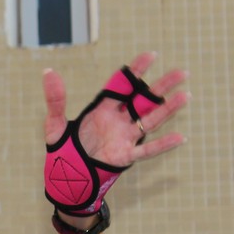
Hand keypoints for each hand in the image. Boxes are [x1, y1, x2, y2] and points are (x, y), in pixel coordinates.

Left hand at [44, 52, 187, 168]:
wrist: (66, 179)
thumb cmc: (63, 151)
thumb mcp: (54, 125)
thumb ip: (55, 100)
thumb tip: (48, 72)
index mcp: (102, 110)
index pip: (122, 85)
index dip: (136, 71)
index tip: (151, 55)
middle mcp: (117, 121)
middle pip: (144, 99)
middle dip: (161, 86)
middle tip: (182, 73)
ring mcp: (123, 138)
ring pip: (150, 120)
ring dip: (168, 109)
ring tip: (186, 96)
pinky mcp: (124, 156)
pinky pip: (146, 150)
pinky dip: (162, 145)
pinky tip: (180, 138)